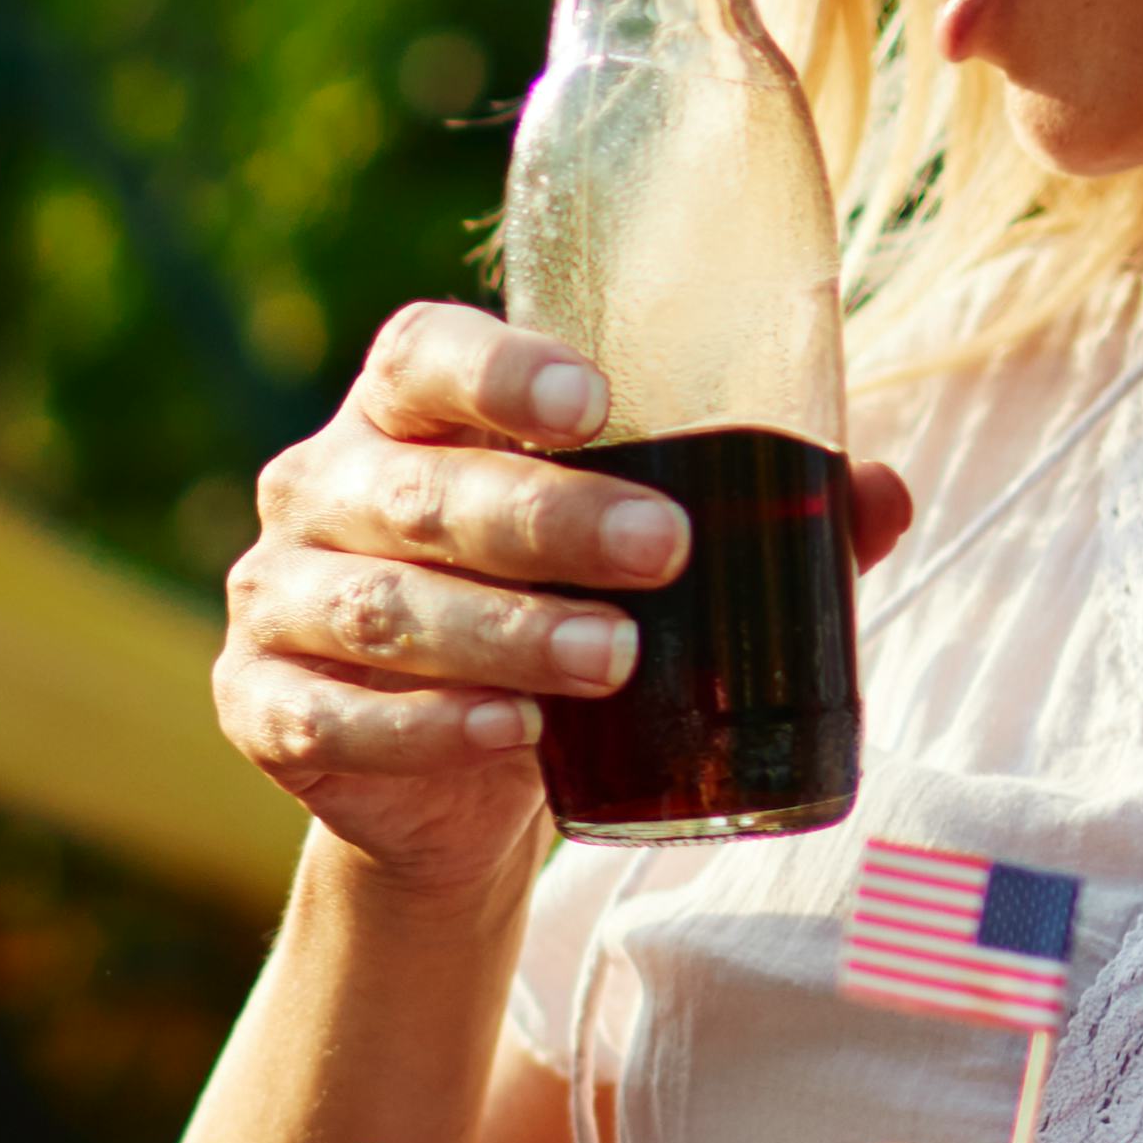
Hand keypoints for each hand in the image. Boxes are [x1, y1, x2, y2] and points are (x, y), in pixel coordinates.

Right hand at [217, 306, 918, 896]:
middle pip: (419, 492)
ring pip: (380, 610)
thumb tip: (880, 496)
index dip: (500, 370)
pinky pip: (333, 717)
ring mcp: (276, 601)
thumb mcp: (633, 560)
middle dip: (546, 521)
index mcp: (399, 414)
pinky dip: (429, 728)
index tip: (595, 404)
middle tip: (665, 550)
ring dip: (504, 634)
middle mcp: (317, 489)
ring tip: (613, 660)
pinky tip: (513, 736)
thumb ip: (751, 517)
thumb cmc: (548, 617)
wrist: (446, 786)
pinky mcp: (262, 709)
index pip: (422, 356)